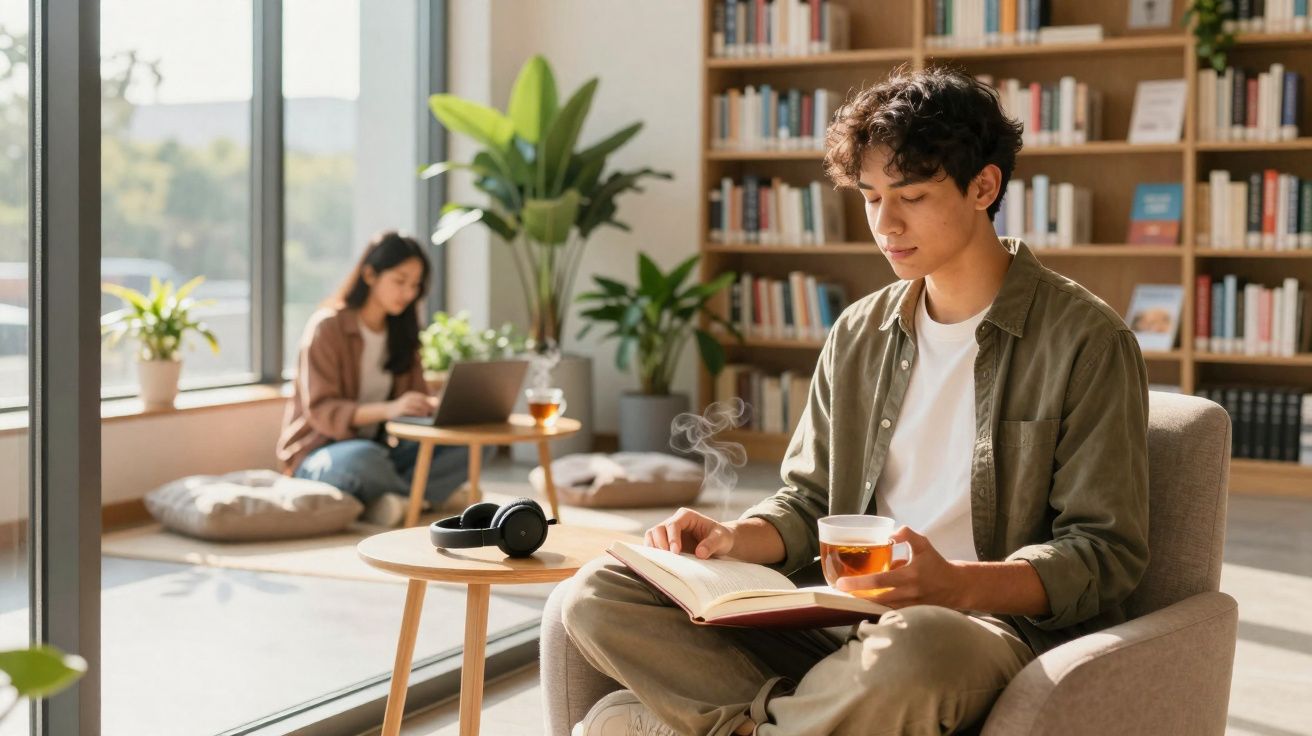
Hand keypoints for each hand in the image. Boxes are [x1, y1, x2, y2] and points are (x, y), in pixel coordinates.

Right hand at [388, 391, 434, 418]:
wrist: (387, 410)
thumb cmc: (402, 408)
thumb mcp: (410, 402)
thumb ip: (420, 402)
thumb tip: (434, 404)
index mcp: (411, 395)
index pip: (423, 397)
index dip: (431, 401)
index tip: (438, 406)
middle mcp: (408, 398)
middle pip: (423, 401)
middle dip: (430, 406)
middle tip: (436, 411)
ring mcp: (405, 403)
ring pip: (419, 406)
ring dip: (426, 410)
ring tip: (430, 414)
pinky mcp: (402, 410)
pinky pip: (413, 411)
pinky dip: (420, 414)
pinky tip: (423, 416)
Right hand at [644, 507, 735, 558]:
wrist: (719, 543)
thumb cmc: (720, 537)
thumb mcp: (721, 538)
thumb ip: (712, 544)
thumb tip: (699, 553)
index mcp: (686, 516)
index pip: (673, 524)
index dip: (672, 538)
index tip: (676, 552)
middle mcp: (674, 522)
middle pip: (658, 529)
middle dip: (660, 544)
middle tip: (668, 558)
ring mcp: (667, 532)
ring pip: (651, 535)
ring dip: (653, 548)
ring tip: (661, 561)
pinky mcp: (665, 543)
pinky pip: (652, 545)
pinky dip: (653, 553)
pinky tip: (659, 563)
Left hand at [834, 527, 964, 609]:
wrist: (956, 587)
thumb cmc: (936, 564)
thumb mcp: (924, 544)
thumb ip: (907, 535)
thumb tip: (889, 534)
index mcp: (910, 575)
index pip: (880, 581)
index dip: (859, 583)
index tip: (841, 584)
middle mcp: (909, 593)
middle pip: (876, 598)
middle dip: (857, 596)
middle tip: (840, 590)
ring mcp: (910, 606)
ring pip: (882, 607)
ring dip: (865, 603)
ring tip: (848, 595)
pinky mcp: (911, 614)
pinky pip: (890, 612)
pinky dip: (876, 608)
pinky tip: (865, 602)